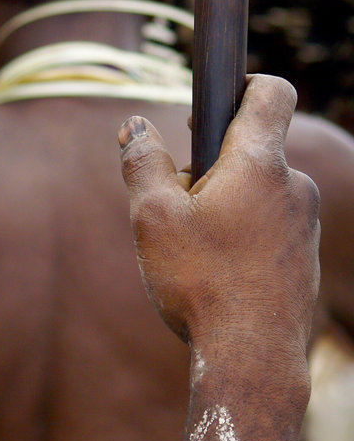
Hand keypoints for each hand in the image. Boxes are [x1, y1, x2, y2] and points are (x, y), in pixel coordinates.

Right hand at [118, 74, 319, 364]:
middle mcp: (293, 187)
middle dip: (211, 170)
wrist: (251, 357)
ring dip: (225, 210)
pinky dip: (242, 242)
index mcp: (258, 164)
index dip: (243, 83)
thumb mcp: (152, 218)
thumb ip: (143, 163)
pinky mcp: (305, 260)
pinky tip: (216, 279)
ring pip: (258, 198)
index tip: (212, 106)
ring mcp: (304, 225)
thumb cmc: (200, 283)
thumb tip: (136, 127)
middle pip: (251, 153)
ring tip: (194, 256)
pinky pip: (268, 233)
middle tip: (177, 211)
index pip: (270, 92)